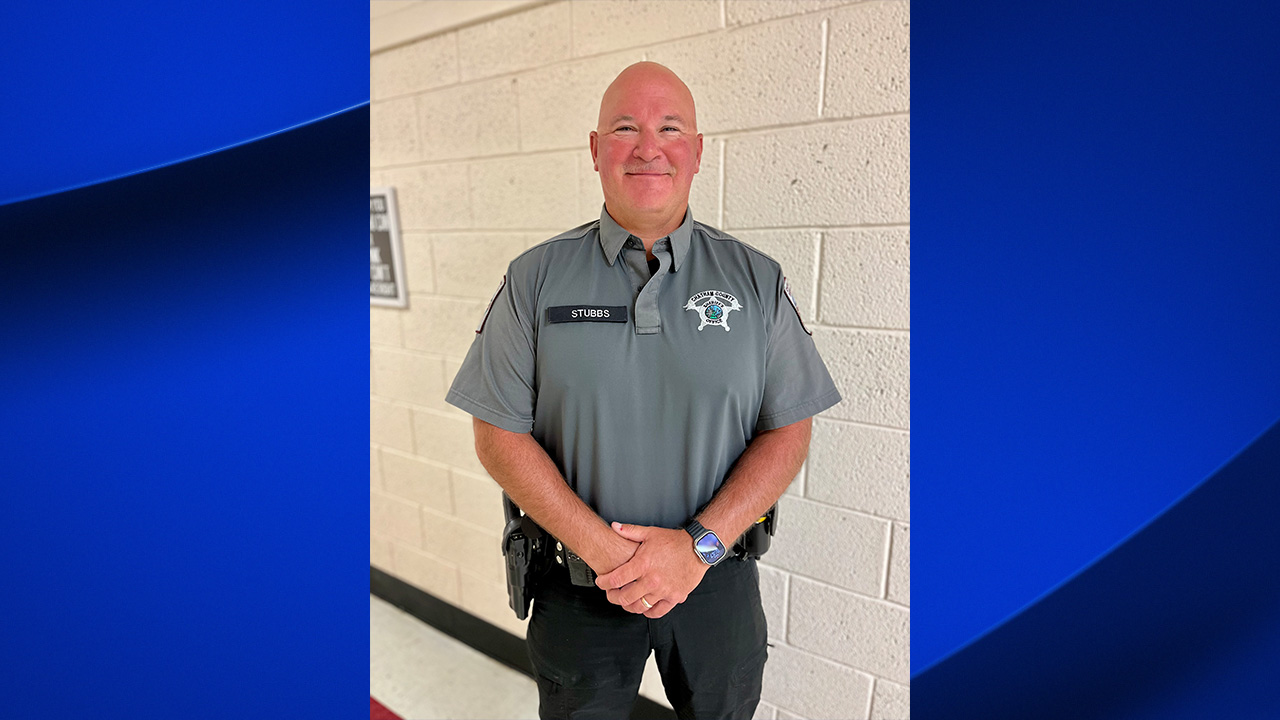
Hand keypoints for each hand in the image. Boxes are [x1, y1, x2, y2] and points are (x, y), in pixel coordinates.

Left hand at [594, 522, 708, 618]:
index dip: (604, 583)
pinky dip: (648, 612)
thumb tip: (614, 526)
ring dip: (629, 606)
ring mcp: (663, 591)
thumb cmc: (674, 541)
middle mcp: (652, 580)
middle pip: (624, 597)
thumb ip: (630, 531)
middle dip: (613, 597)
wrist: (698, 548)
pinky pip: (657, 612)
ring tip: (625, 601)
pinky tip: (644, 607)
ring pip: (639, 607)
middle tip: (610, 594)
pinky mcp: (674, 597)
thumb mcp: (650, 533)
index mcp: (643, 564)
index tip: (601, 582)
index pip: (616, 579)